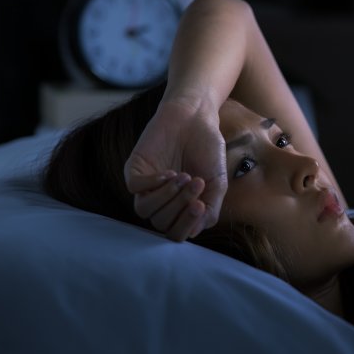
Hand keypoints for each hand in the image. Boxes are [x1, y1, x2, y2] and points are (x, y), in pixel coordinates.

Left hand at [123, 99, 227, 240]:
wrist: (197, 119)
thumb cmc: (208, 150)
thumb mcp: (217, 183)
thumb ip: (210, 209)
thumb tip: (194, 232)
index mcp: (181, 208)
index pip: (176, 234)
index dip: (186, 225)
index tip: (200, 206)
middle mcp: (162, 201)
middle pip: (161, 224)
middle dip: (181, 206)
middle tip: (197, 183)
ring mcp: (147, 187)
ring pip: (144, 211)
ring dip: (167, 197)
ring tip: (184, 176)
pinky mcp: (135, 170)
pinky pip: (135, 189)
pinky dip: (154, 184)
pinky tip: (169, 172)